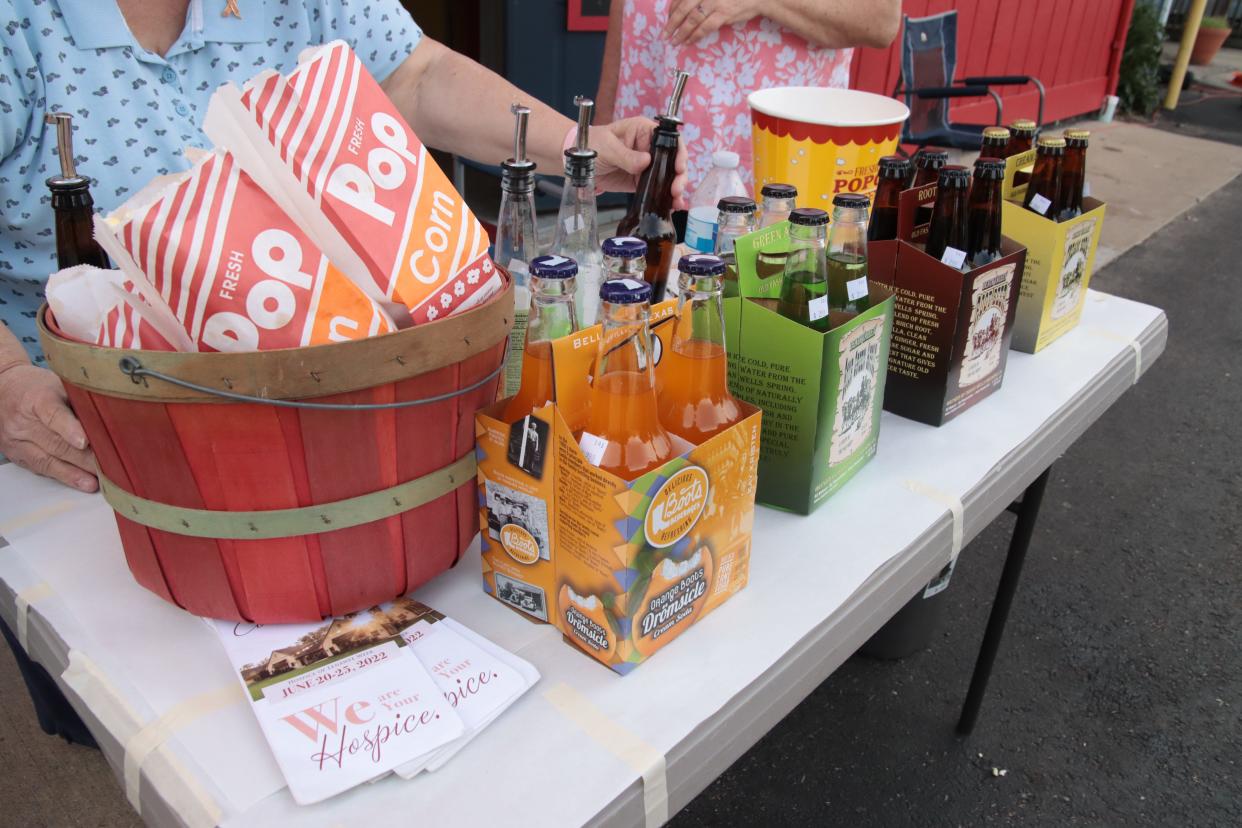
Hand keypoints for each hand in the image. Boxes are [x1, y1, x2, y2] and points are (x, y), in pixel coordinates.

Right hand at [0, 362, 97, 491]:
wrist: (2, 388)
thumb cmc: (38, 387)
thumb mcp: (59, 384)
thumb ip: (79, 402)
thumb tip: (109, 420)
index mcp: (37, 398)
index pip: (53, 415)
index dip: (70, 429)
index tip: (85, 442)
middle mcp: (23, 421)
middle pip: (55, 443)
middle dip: (83, 458)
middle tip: (107, 467)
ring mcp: (16, 439)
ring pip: (46, 460)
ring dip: (73, 473)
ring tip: (94, 482)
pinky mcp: (15, 453)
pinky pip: (39, 468)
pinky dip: (62, 476)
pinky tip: (79, 482)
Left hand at [593, 117, 688, 209]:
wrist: (579, 163)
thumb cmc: (591, 145)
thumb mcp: (607, 147)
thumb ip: (626, 155)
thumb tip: (646, 162)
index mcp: (644, 131)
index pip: (669, 139)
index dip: (678, 152)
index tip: (679, 167)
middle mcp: (650, 147)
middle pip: (674, 160)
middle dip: (679, 175)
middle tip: (676, 189)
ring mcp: (648, 165)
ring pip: (669, 176)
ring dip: (675, 189)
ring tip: (676, 201)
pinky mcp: (642, 181)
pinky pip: (657, 189)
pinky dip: (665, 198)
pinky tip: (672, 206)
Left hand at [664, 0, 757, 44]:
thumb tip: (684, 10)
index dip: (672, 10)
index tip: (668, 19)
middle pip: (683, 9)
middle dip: (672, 23)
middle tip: (665, 34)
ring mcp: (714, 2)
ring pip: (692, 20)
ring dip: (681, 32)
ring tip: (675, 41)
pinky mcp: (723, 13)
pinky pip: (704, 27)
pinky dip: (695, 36)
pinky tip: (689, 41)